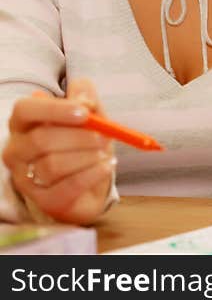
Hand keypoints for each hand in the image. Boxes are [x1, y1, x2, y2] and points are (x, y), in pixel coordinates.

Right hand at [2, 78, 115, 224]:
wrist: (90, 183)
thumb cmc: (83, 143)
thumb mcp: (89, 115)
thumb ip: (86, 98)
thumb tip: (85, 100)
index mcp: (23, 124)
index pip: (25, 110)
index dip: (54, 109)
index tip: (85, 112)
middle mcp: (17, 151)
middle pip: (40, 140)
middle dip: (78, 137)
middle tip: (104, 137)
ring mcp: (25, 178)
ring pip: (52, 165)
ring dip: (86, 157)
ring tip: (105, 153)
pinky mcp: (44, 201)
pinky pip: (66, 187)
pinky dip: (91, 175)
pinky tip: (105, 166)